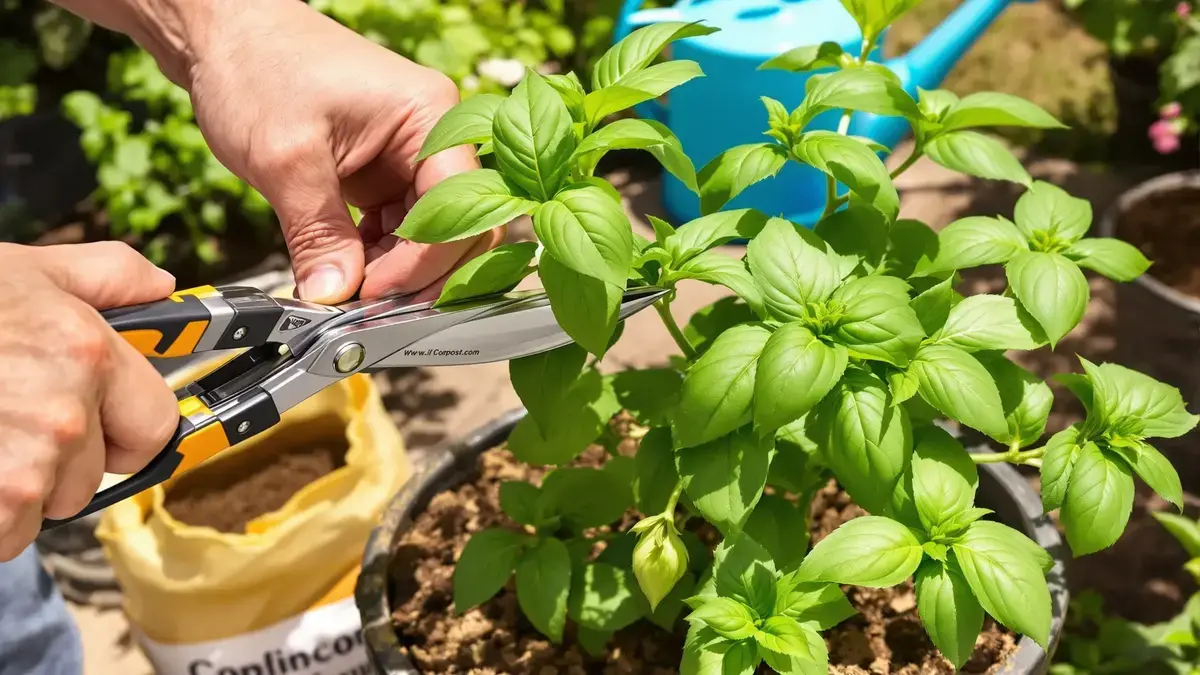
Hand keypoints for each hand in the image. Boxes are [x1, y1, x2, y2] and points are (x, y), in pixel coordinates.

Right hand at [0, 243, 178, 559]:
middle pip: (93, 476)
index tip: (103, 422)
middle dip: (59, 459)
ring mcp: (18, 469)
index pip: (154, 426)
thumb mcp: (26, 271)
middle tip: (6, 417)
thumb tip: (161, 286)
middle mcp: (63, 416)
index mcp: (87, 355)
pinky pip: (2, 536)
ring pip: (43, 508)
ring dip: (12, 488)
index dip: (126, 427)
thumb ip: (107, 276)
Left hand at [181, 0, 504, 303]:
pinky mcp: (381, 176)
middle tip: (372, 305)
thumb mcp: (286, 157)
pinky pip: (395, 232)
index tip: (376, 292)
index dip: (424, 259)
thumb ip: (318, 232)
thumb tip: (335, 296)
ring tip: (350, 291)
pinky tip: (344, 270)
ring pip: (426, 238)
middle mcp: (431, 137)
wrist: (219, 34)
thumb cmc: (256, 63)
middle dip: (419, 273)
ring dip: (393, 272)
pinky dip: (373, 259)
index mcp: (431, 115)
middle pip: (456, 227)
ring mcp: (407, 159)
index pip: (458, 206)